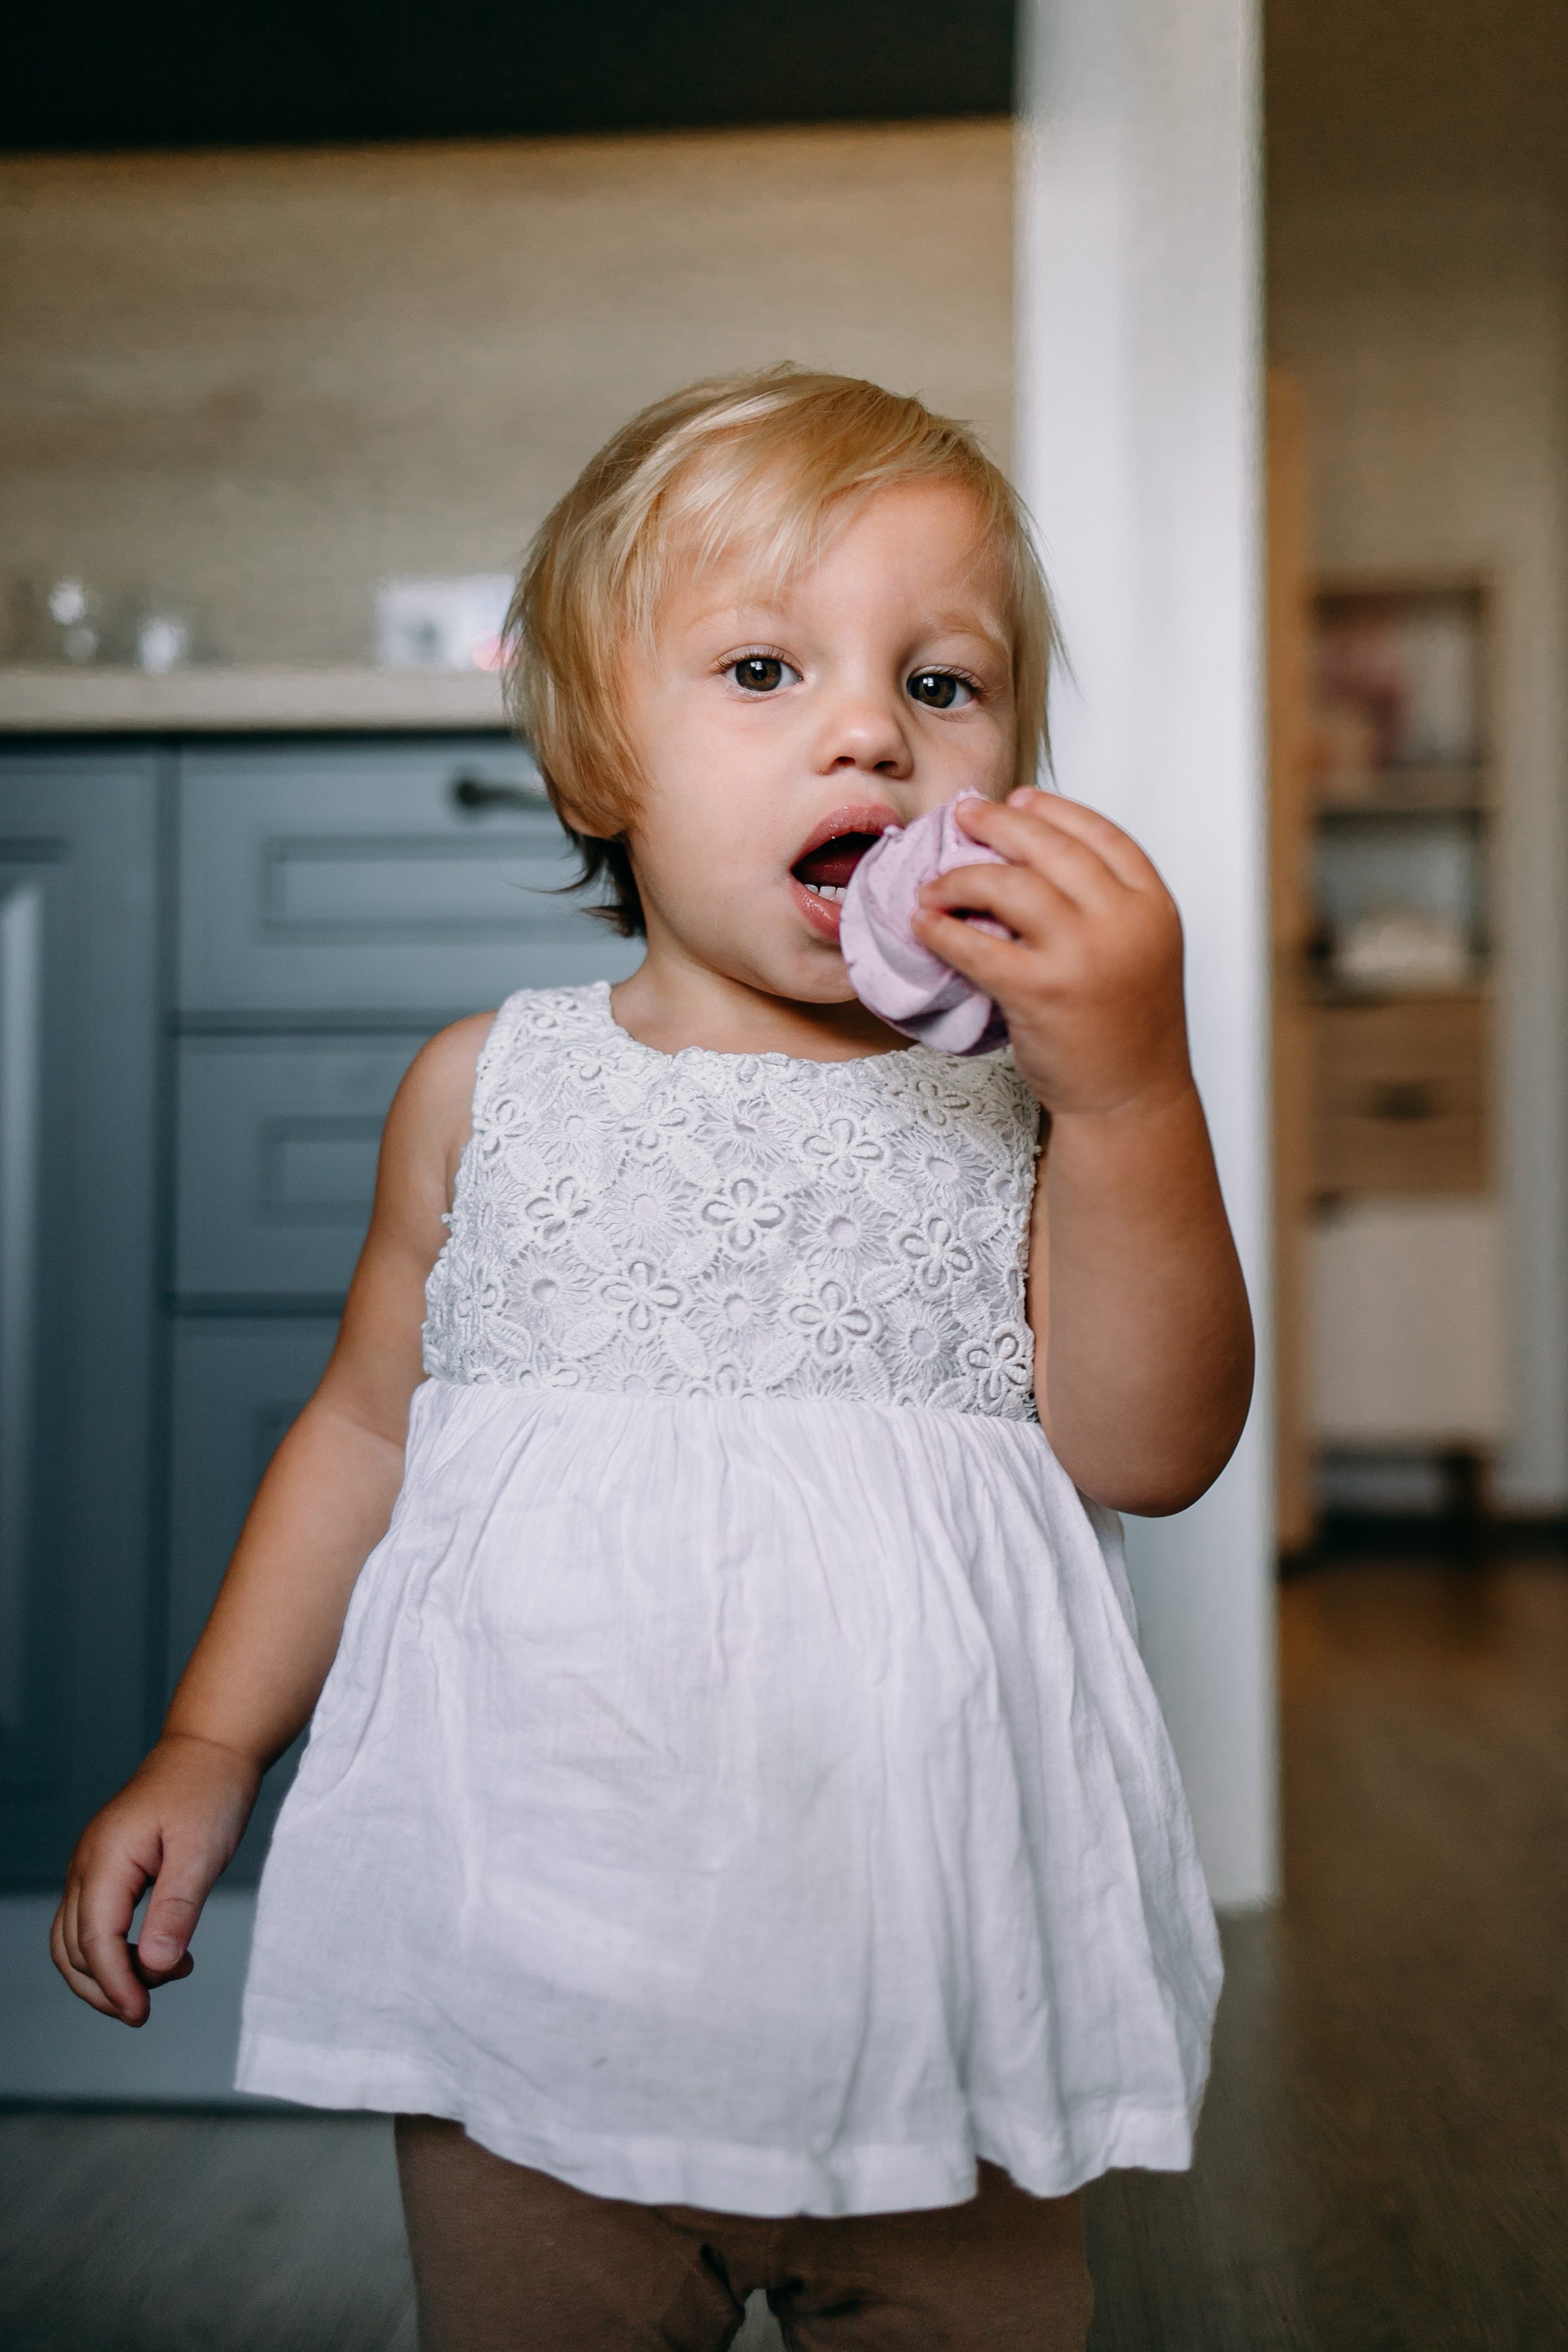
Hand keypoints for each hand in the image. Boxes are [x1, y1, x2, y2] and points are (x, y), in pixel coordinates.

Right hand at [51, 1733, 260, 2025]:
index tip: (141, 2014)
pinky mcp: (106, 1868)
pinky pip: (92, 1922)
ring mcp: (92, 1866)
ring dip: (108, 1973)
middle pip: (74, 1950)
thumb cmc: (208, 1790)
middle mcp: (87, 1864)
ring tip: (164, 1974)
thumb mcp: (202, 1851)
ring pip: (75, 1941)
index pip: (94, 1942)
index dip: (115, 1985)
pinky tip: (157, 1951)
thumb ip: (176, 1909)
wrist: (210, 1748)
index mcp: (106, 1859)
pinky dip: (113, 1950)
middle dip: (108, 1987)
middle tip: (152, 2004)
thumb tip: (154, 1966)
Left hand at [912, 789, 1189, 1120]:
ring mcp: (1082, 955)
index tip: (1019, 797)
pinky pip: (977, 945)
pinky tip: (924, 925)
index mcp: (1152, 905)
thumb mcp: (1138, 949)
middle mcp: (1123, 921)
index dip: (1054, 809)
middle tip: (963, 814)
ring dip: (960, 876)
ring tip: (934, 884)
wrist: (1131, 1099)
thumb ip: (1102, 904)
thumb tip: (1029, 854)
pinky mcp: (1040, 992)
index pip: (1101, 832)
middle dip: (998, 822)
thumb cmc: (1127, 1028)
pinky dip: (942, 930)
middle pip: (1050, 846)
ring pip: (1009, 884)